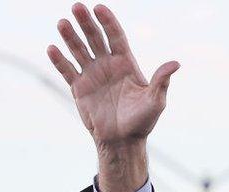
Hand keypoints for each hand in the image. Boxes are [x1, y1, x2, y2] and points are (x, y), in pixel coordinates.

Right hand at [48, 3, 178, 191]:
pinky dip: (59, 60)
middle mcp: (107, 65)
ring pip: (79, 51)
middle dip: (86, 22)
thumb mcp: (156, 101)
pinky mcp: (79, 89)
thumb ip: (161, 81)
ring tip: (62, 23)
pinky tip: (52, 48)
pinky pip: (67, 71)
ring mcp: (92, 75)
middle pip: (95, 38)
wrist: (122, 141)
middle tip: (77, 6)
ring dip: (70, 37)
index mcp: (125, 63)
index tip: (99, 8)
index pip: (115, 36)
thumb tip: (176, 64)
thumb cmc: (142, 121)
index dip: (108, 21)